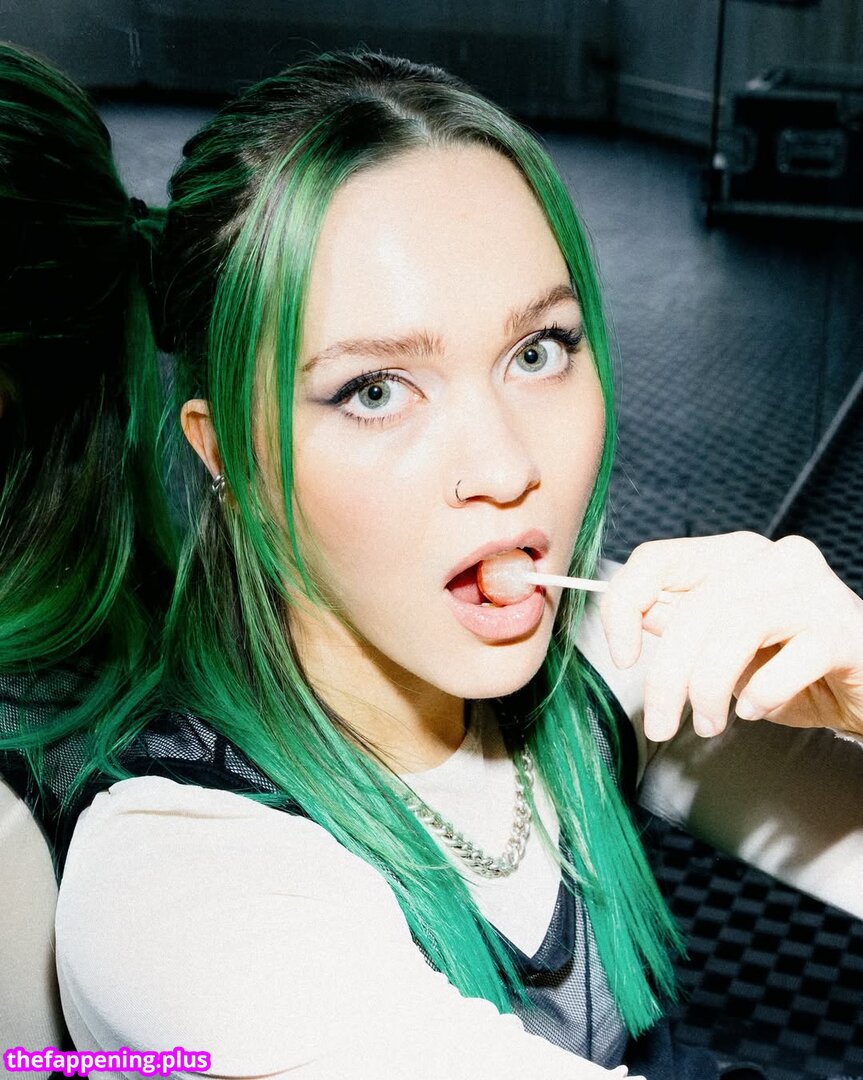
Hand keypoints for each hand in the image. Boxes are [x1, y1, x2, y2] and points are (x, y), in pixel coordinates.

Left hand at [599, 532, 862, 741]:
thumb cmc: (792, 667)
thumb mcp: (723, 648)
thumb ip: (682, 625)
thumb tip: (637, 617)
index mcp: (731, 555)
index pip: (657, 559)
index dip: (624, 606)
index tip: (622, 657)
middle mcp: (772, 559)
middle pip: (692, 607)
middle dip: (667, 676)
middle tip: (661, 723)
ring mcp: (811, 589)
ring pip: (732, 629)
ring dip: (708, 688)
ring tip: (708, 723)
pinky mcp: (843, 628)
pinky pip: (786, 662)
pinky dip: (763, 693)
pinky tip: (759, 708)